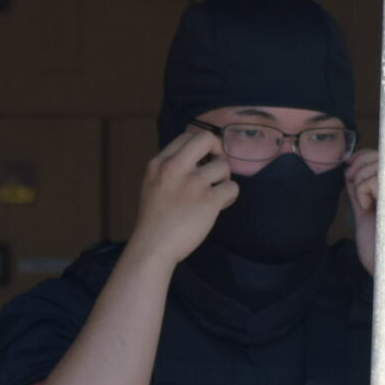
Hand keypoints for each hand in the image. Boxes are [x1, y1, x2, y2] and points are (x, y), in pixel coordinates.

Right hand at [131, 126, 238, 266]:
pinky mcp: (209, 200)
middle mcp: (175, 168)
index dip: (200, 147)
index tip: (201, 162)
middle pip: (206, 138)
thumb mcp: (152, 185)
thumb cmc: (153, 221)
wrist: (153, 247)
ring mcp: (193, 183)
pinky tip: (219, 205)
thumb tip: (197, 161)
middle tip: (216, 167)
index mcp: (159, 163)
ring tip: (214, 194)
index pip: (186, 137)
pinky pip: (232, 188)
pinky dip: (229, 196)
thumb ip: (170, 170)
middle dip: (217, 150)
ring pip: (223, 166)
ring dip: (223, 180)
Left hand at [346, 147, 380, 273]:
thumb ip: (359, 191)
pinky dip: (363, 192)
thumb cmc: (378, 246)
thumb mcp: (364, 212)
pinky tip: (368, 208)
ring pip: (375, 167)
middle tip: (352, 184)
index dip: (364, 156)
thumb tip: (349, 169)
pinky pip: (374, 180)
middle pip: (380, 155)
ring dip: (360, 183)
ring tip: (365, 204)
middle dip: (358, 166)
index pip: (383, 155)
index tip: (349, 167)